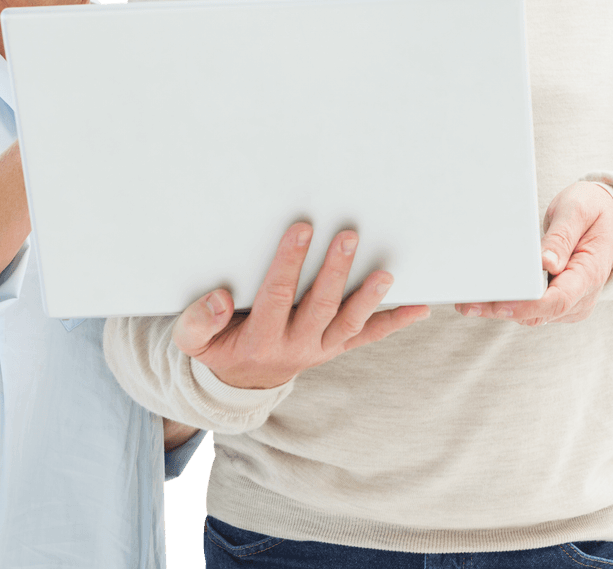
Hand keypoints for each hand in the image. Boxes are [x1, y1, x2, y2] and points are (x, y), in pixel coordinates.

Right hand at [172, 222, 429, 388]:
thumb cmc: (219, 349)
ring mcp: (320, 347)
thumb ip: (197, 320)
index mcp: (261, 338)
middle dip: (335, 270)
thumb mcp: (193, 341)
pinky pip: (368, 336)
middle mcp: (296, 345)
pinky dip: (394, 323)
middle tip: (348, 236)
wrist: (241, 382)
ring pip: (348, 323)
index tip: (300, 230)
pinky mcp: (336, 347)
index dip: (289, 262)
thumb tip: (218, 298)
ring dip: (368, 297)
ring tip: (386, 273)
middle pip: (320, 305)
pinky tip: (419, 308)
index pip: (277, 295)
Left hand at [456, 181, 612, 326]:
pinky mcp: (558, 301)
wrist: (610, 219)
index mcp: (590, 275)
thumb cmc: (593, 210)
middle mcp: (581, 297)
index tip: (498, 303)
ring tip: (466, 301)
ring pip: (531, 316)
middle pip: (538, 314)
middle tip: (466, 303)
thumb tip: (547, 263)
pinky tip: (483, 295)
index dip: (526, 305)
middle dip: (501, 310)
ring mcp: (570, 303)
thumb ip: (562, 237)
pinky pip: (531, 308)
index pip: (557, 301)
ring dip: (499, 310)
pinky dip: (507, 303)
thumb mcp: (578, 211)